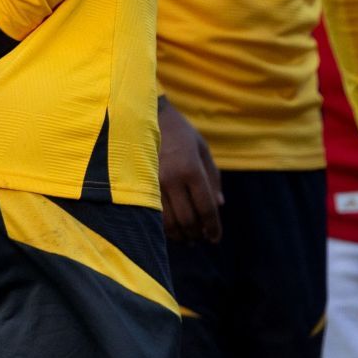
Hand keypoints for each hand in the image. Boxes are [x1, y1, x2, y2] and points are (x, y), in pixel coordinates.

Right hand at [158, 97, 222, 242]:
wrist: (146, 117)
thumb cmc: (180, 133)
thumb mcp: (202, 149)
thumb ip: (213, 177)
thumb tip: (220, 204)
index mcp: (191, 169)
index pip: (205, 206)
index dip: (212, 226)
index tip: (216, 239)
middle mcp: (171, 179)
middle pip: (187, 219)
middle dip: (197, 234)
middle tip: (202, 240)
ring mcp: (151, 184)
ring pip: (167, 222)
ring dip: (179, 235)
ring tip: (188, 239)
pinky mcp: (137, 186)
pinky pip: (151, 215)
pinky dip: (162, 228)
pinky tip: (170, 230)